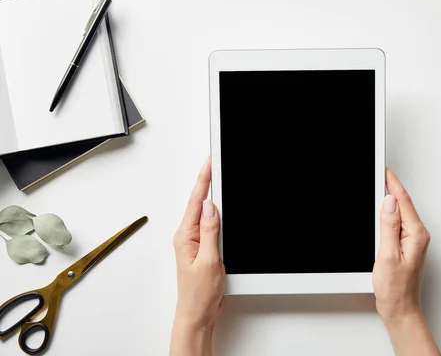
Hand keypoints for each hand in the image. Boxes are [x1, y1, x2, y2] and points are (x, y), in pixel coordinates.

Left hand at [170, 158, 224, 355]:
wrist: (197, 313)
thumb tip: (211, 206)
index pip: (197, 202)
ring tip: (215, 178)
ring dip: (210, 197)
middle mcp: (187, 237)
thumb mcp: (209, 259)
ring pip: (204, 213)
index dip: (204, 180)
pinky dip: (215, 214)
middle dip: (206, 182)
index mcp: (185, 236)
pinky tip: (218, 208)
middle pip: (199, 203)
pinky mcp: (202, 248)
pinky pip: (208, 225)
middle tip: (213, 163)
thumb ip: (210, 230)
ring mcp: (193, 242)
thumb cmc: (199, 293)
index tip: (209, 164)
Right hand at [373, 167, 430, 322]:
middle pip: (403, 204)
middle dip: (390, 186)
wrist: (401, 309)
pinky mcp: (407, 245)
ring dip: (390, 199)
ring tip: (379, 185)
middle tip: (378, 172)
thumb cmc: (395, 289)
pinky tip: (382, 210)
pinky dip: (390, 212)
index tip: (383, 170)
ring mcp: (414, 240)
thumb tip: (389, 202)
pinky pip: (399, 222)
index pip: (402, 201)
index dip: (392, 183)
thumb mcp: (387, 255)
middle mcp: (418, 235)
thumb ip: (388, 226)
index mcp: (416, 234)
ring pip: (401, 212)